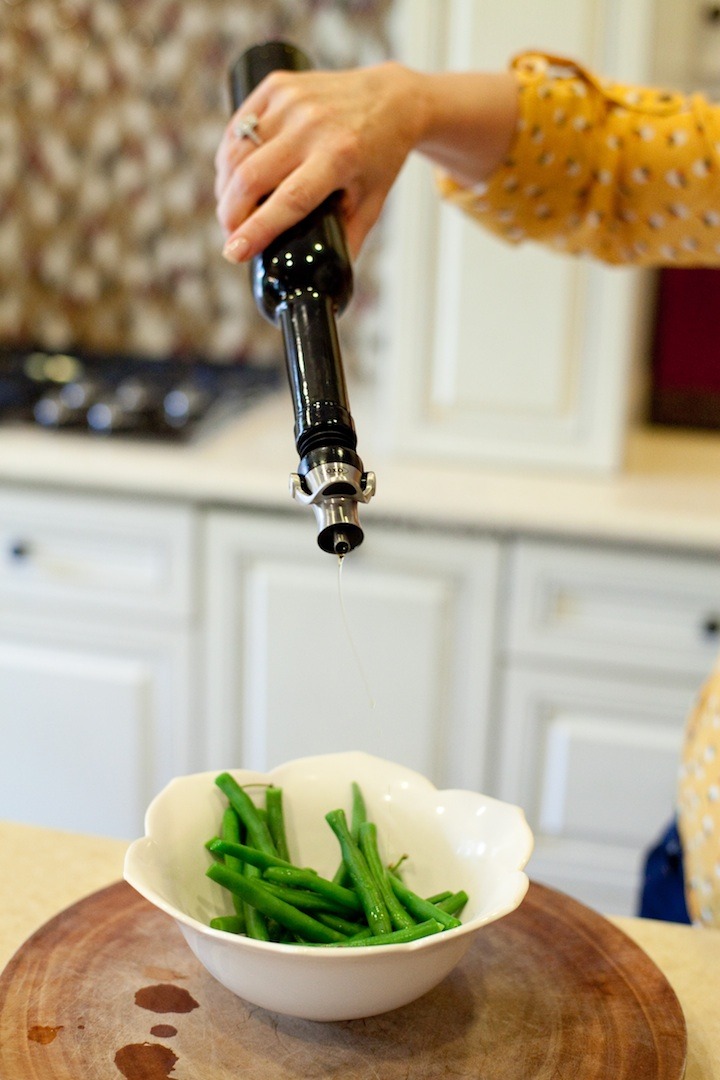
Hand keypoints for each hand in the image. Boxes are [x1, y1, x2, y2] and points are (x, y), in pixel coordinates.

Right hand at [214, 62, 424, 262]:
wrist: (391, 98)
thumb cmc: (380, 157)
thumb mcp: (372, 203)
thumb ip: (348, 240)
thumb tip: (325, 282)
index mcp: (339, 158)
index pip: (289, 200)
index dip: (256, 229)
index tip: (233, 252)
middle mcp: (313, 127)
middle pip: (251, 176)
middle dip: (231, 214)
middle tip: (231, 236)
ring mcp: (292, 102)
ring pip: (236, 151)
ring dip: (225, 188)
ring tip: (232, 210)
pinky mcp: (278, 86)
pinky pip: (238, 127)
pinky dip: (228, 157)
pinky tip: (233, 177)